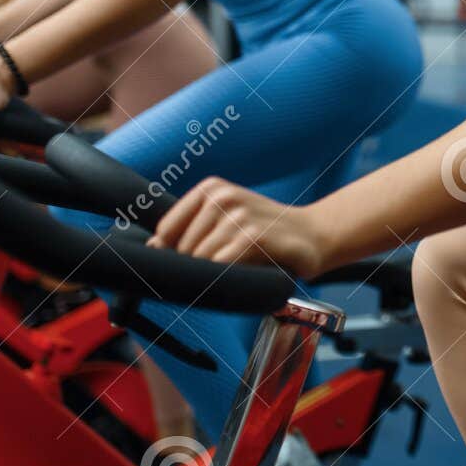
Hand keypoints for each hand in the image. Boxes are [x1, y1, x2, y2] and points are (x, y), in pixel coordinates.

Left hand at [149, 177, 328, 278]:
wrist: (313, 235)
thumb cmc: (266, 233)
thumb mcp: (226, 222)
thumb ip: (190, 231)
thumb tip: (151, 247)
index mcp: (211, 188)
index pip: (166, 231)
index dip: (176, 253)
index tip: (198, 260)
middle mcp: (222, 196)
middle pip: (181, 249)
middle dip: (199, 266)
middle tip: (229, 264)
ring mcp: (238, 215)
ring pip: (200, 260)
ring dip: (217, 273)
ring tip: (242, 265)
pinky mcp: (253, 236)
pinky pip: (220, 267)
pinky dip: (229, 277)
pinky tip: (249, 271)